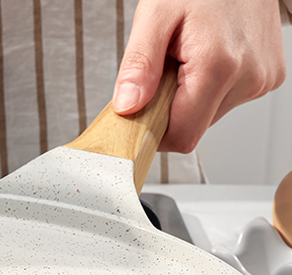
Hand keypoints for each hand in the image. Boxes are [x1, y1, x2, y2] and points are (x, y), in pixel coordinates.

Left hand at [113, 0, 285, 152]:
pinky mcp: (268, 78)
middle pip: (194, 128)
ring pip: (208, 116)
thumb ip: (139, 65)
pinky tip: (207, 58)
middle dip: (170, 108)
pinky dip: (208, 88)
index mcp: (218, 66)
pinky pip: (226, 101)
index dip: (153, 131)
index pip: (182, 136)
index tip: (139, 113)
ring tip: (188, 58)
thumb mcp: (155, 16)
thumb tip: (128, 106)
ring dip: (189, 97)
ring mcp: (261, 80)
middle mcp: (248, 78)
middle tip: (165, 70)